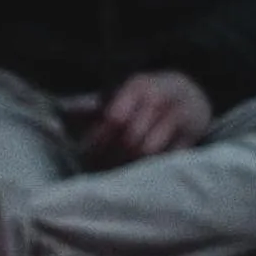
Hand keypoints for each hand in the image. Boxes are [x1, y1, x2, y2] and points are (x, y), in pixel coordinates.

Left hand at [85, 71, 211, 165]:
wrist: (190, 94)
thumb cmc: (144, 99)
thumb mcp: (121, 94)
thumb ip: (91, 105)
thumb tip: (63, 109)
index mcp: (138, 85)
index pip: (115, 118)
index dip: (99, 140)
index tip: (88, 153)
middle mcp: (160, 98)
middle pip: (130, 138)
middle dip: (112, 156)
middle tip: (101, 167)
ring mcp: (179, 115)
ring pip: (147, 151)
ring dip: (130, 164)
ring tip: (119, 168)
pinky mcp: (192, 134)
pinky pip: (167, 158)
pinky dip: (152, 167)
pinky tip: (140, 170)